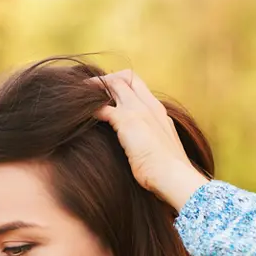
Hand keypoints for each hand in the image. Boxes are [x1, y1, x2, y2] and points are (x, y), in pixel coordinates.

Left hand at [85, 69, 204, 209]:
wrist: (175, 177)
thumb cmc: (168, 171)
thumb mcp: (161, 150)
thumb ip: (151, 142)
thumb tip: (140, 151)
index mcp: (159, 112)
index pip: (139, 87)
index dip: (122, 85)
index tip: (109, 95)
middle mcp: (150, 106)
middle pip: (127, 78)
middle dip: (107, 80)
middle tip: (90, 89)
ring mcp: (139, 111)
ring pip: (114, 84)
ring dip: (96, 88)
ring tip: (80, 96)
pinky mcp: (127, 121)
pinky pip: (103, 107)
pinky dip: (91, 108)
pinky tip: (81, 115)